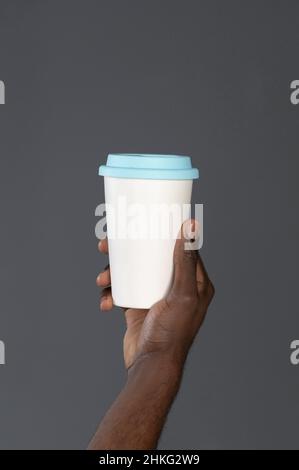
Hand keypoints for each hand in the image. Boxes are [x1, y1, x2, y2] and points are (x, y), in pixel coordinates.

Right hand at [96, 219, 213, 370]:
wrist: (151, 365)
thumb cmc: (171, 332)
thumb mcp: (182, 294)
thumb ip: (186, 261)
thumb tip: (192, 225)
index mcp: (193, 281)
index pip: (178, 248)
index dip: (160, 233)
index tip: (141, 222)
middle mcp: (175, 286)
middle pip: (149, 257)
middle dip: (125, 251)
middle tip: (105, 246)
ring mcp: (155, 295)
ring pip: (132, 272)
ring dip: (112, 272)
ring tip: (102, 279)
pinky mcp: (137, 305)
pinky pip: (121, 291)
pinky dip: (110, 294)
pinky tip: (106, 302)